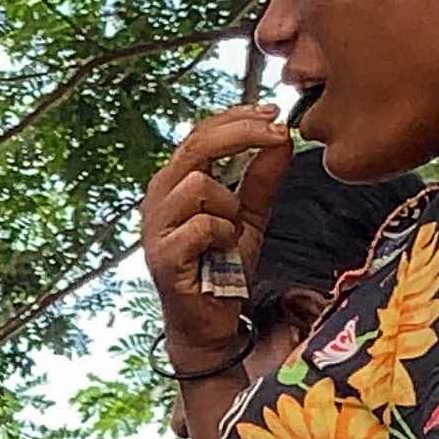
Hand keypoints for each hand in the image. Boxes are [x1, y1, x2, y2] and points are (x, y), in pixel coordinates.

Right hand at [140, 105, 293, 370]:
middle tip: (277, 135)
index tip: (273, 114)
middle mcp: (159, 197)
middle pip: (196, 145)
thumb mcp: (251, 216)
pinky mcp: (163, 254)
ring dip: (230, 205)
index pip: (201, 133)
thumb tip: (282, 139)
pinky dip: (224, 235)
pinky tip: (223, 252)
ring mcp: (156, 226)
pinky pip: (203, 224)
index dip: (237, 118)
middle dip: (241, 134)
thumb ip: (262, 179)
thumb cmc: (223, 269)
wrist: (209, 324)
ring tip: (233, 232)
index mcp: (176, 181)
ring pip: (200, 184)